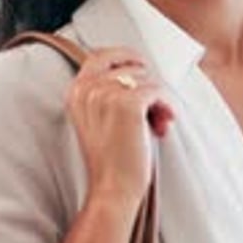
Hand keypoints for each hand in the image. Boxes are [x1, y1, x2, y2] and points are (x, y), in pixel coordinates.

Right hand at [66, 47, 174, 207]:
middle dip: (148, 86)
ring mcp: (106, 94)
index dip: (126, 56)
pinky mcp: (128, 103)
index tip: (142, 65)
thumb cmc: (111, 158)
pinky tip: (164, 125)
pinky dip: (167, 107)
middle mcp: (87, 88)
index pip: (100, 55)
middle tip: (154, 111)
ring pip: (147, 78)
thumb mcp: (97, 118)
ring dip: (158, 101)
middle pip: (130, 66)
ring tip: (157, 125)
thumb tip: (139, 69)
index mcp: (76, 91)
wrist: (112, 188)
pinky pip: (158, 91)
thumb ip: (106, 92)